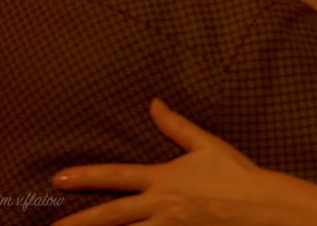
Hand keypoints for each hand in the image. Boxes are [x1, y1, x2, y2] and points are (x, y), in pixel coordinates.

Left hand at [51, 99, 262, 225]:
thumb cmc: (232, 172)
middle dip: (78, 224)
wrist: (257, 204)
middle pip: (110, 216)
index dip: (86, 177)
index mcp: (161, 179)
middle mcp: (159, 205)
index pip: (116, 176)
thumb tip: (154, 103)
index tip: (58, 179)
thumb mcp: (204, 143)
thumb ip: (175, 125)